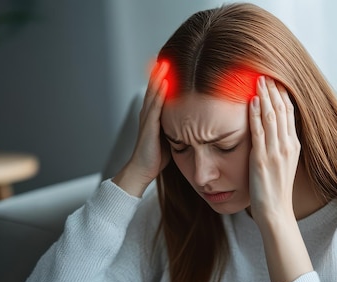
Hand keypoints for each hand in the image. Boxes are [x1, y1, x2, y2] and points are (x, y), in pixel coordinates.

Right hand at [113, 60, 169, 196]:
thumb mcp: (171, 137)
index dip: (165, 78)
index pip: (160, 92)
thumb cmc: (157, 157)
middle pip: (155, 87)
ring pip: (154, 93)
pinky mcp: (149, 125)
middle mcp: (148, 113)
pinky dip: (160, 92)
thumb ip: (178, 126)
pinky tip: (165, 81)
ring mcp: (147, 118)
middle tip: (168, 56)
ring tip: (165, 62)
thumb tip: (194, 122)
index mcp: (154, 115)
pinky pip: (155, 105)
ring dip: (159, 77)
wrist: (142, 170)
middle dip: (161, 72)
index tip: (173, 64)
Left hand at [248, 76, 299, 225]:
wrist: (276, 211)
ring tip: (258, 80)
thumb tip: (273, 131)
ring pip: (271, 117)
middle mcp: (287, 145)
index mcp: (293, 145)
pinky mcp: (262, 158)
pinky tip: (251, 101)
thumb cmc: (276, 190)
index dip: (282, 94)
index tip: (275, 80)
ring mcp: (276, 151)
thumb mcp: (283, 164)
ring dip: (264, 96)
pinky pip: (259, 131)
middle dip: (273, 90)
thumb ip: (280, 146)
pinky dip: (255, 114)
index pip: (289, 113)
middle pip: (282, 110)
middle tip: (265, 73)